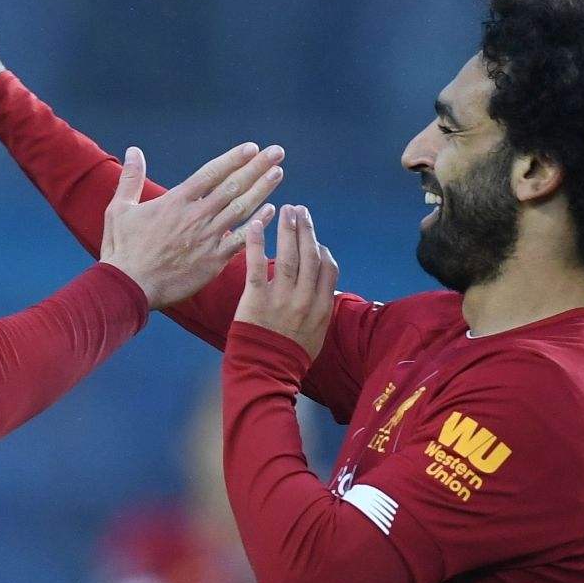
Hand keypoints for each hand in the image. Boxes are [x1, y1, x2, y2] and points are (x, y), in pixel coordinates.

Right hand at [99, 143, 284, 308]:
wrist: (128, 286)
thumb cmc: (122, 249)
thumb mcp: (120, 209)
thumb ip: (131, 179)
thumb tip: (134, 151)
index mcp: (176, 201)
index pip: (212, 173)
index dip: (234, 158)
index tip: (252, 148)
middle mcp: (196, 216)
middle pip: (233, 186)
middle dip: (257, 167)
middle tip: (277, 152)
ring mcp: (207, 238)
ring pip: (242, 208)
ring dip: (262, 189)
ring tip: (278, 173)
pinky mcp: (213, 261)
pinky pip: (241, 239)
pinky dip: (257, 225)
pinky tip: (271, 212)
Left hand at [235, 204, 338, 358]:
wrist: (266, 372)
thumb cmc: (289, 357)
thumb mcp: (316, 335)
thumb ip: (320, 310)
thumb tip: (322, 291)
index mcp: (321, 307)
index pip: (328, 269)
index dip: (322, 250)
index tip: (315, 239)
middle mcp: (305, 299)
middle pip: (310, 255)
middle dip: (306, 229)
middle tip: (300, 210)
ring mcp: (282, 298)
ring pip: (288, 256)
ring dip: (288, 229)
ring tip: (286, 209)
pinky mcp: (257, 299)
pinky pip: (257, 266)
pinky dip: (256, 242)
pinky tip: (255, 224)